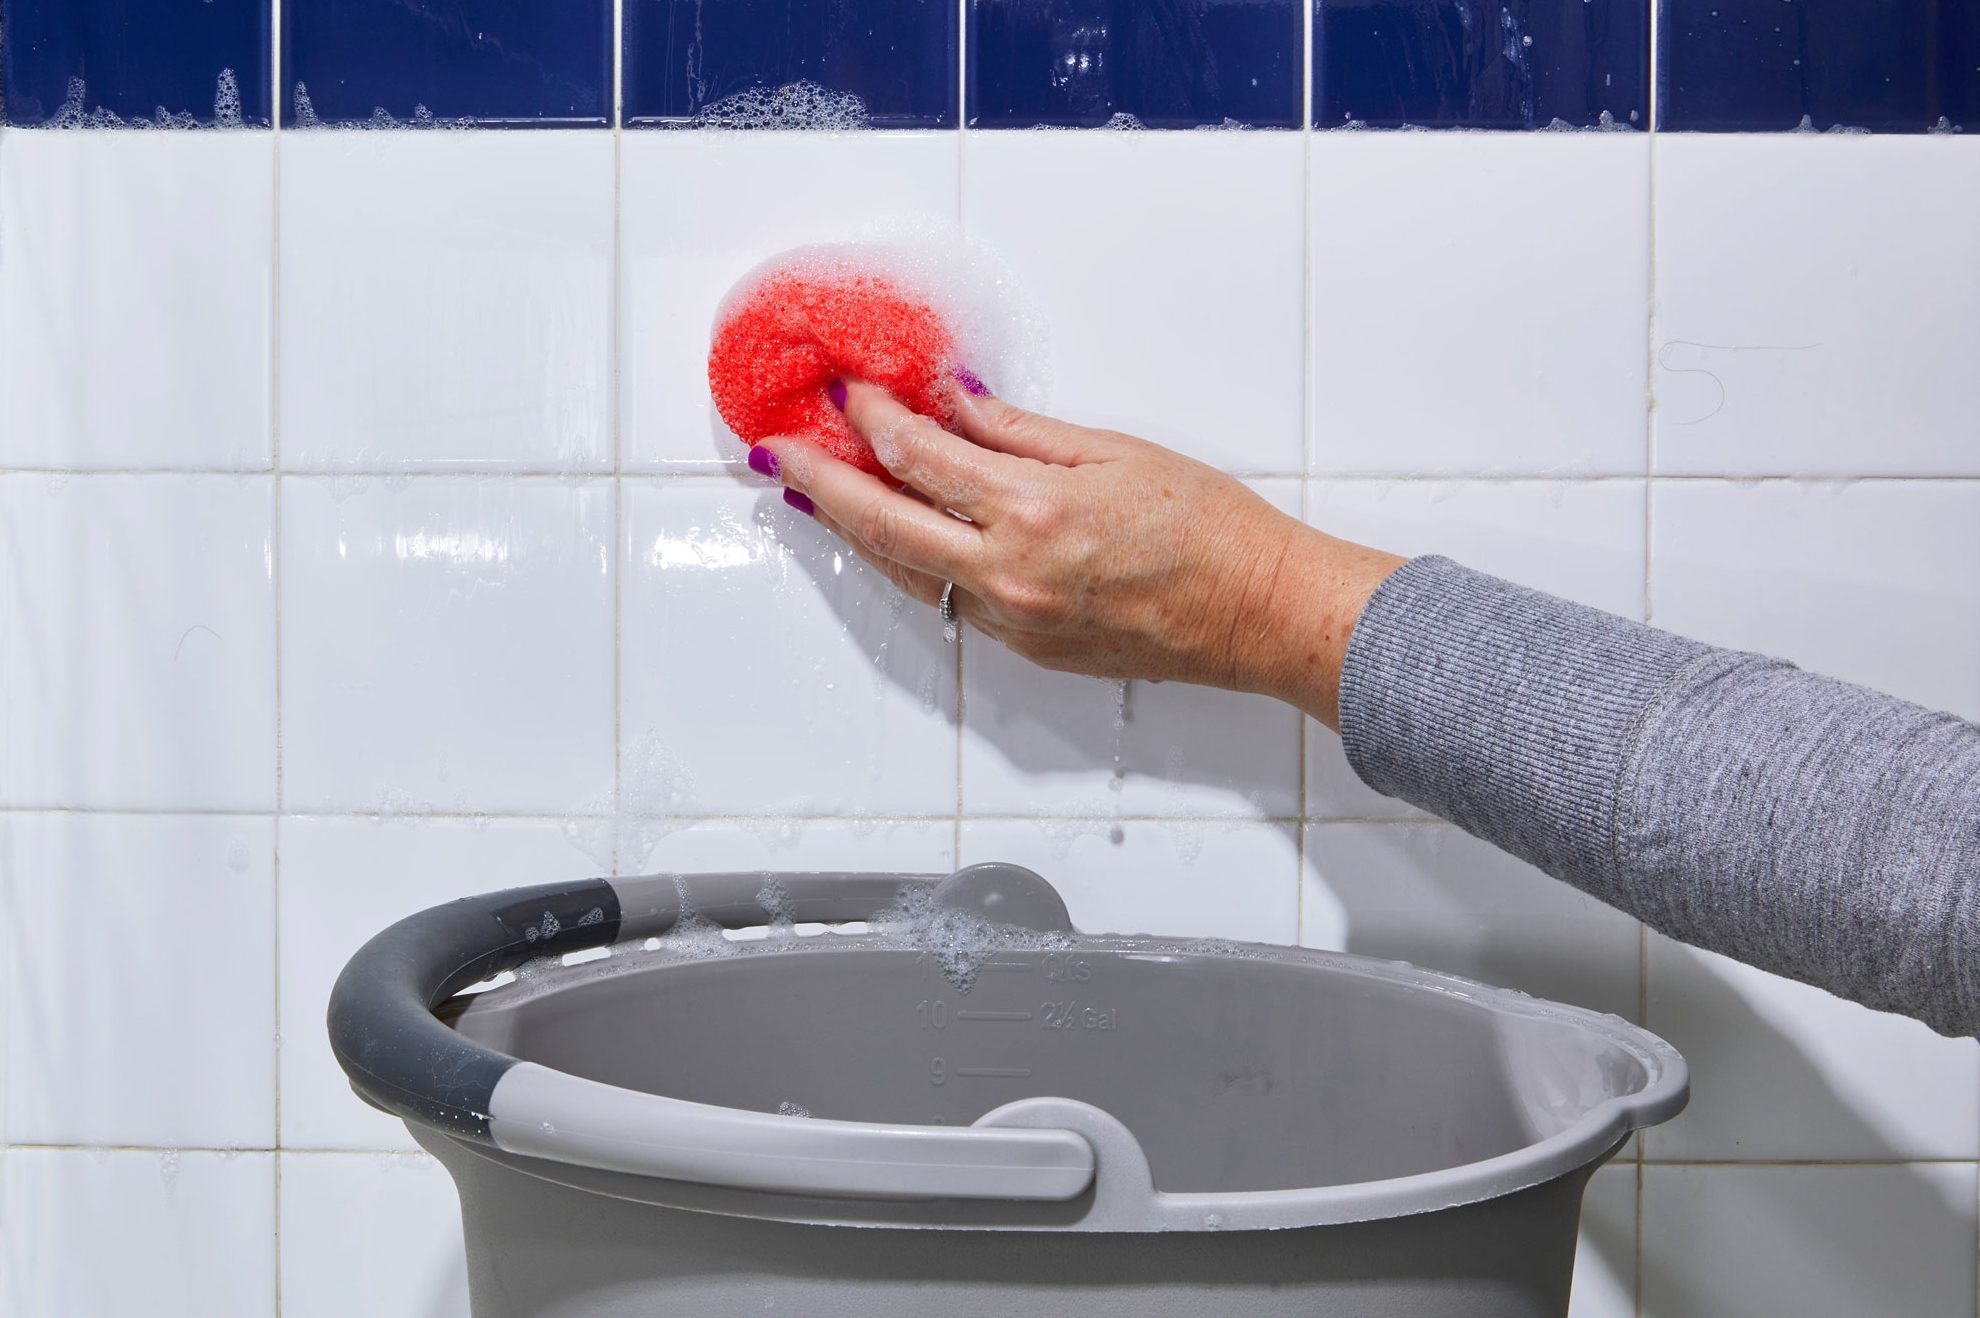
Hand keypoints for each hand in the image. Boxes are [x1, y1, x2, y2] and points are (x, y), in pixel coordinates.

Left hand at [751, 381, 1403, 729]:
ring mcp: (1011, 620)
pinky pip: (945, 600)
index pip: (918, 457)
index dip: (873, 418)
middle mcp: (1006, 575)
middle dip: (825, 483)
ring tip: (816, 493)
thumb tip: (949, 398)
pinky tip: (894, 537)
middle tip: (784, 451)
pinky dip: (909, 562)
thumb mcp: (1111, 451)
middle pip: (882, 526)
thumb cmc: (1207, 526)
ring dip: (855, 530)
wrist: (1256, 611)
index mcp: (1029, 513)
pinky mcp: (1024, 648)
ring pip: (905, 572)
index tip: (850, 391)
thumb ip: (1016, 430)